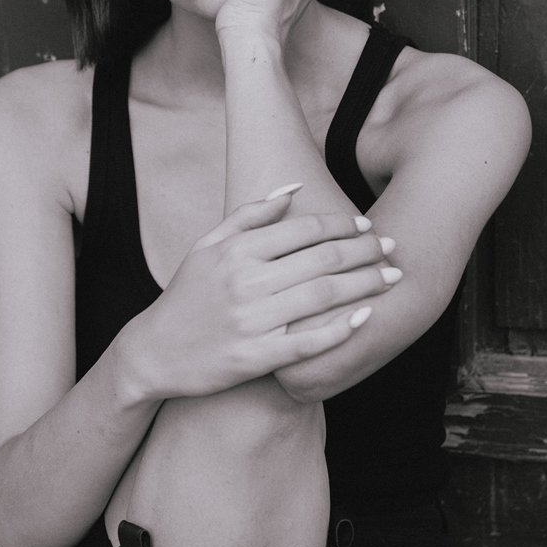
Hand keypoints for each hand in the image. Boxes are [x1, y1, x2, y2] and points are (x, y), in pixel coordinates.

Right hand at [124, 187, 397, 399]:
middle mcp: (245, 281)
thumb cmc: (187, 295)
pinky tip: (365, 317)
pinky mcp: (255, 357)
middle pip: (322, 260)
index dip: (341, 225)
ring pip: (323, 296)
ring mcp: (251, 321)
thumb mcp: (207, 246)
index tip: (366, 225)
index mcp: (236, 250)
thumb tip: (292, 189)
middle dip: (365, 250)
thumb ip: (248, 216)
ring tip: (392, 277)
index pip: (303, 229)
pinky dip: (340, 329)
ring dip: (365, 284)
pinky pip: (308, 343)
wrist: (154, 351)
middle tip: (392, 247)